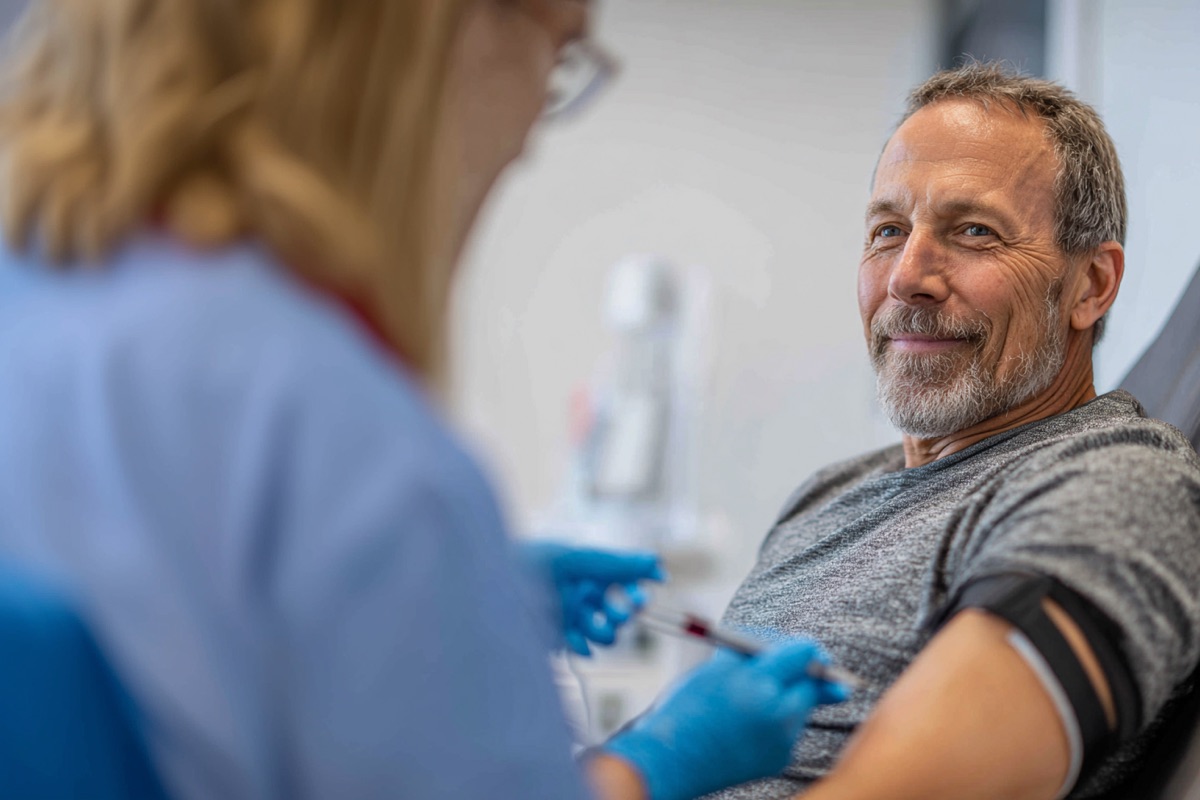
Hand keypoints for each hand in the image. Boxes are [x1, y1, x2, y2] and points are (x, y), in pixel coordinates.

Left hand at [519, 541, 663, 655]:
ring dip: (606, 634)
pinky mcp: (560, 635)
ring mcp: (574, 617)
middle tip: (621, 612)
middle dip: (623, 615)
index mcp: (595, 573)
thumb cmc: (543, 561)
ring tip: (597, 626)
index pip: (629, 586)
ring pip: (604, 635)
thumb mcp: (585, 560)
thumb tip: (657, 561)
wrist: (505, 580)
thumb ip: (621, 564)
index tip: (645, 598)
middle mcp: (588, 596)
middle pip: (620, 615)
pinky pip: (581, 648)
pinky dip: (583, 647)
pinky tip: (580, 642)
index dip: (639, 593)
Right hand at [602, 640, 848, 799]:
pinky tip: (747, 723)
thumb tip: (808, 649)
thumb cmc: (689, 705)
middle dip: (798, 674)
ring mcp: (782, 741)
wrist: (671, 759)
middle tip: (772, 672)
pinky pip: (790, 729)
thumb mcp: (720, 664)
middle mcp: (778, 715)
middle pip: (811, 682)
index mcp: (758, 683)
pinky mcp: (780, 760)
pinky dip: (776, 720)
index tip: (793, 648)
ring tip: (747, 702)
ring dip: (785, 696)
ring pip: (801, 705)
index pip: (804, 654)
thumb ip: (762, 650)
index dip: (799, 647)